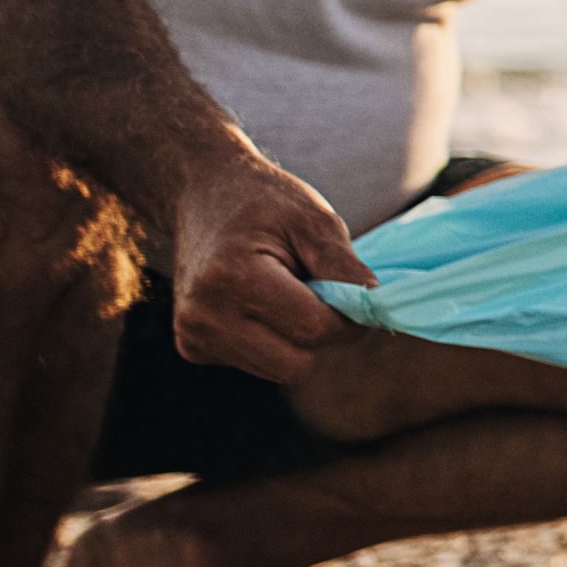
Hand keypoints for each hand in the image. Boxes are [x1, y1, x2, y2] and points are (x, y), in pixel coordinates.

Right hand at [160, 143, 370, 380]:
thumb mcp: (312, 219)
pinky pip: (257, 365)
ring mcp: (193, 335)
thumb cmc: (264, 202)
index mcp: (232, 277)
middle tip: (323, 294)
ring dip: (297, 341)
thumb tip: (374, 304)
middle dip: (322, 335)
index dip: (347, 318)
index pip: (312, 329)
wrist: (204, 195)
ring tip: (286, 292)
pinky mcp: (193, 347)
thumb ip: (342, 266)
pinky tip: (261, 304)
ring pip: (278, 370)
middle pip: (295, 365)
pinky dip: (273, 342)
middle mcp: (203, 315)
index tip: (356, 294)